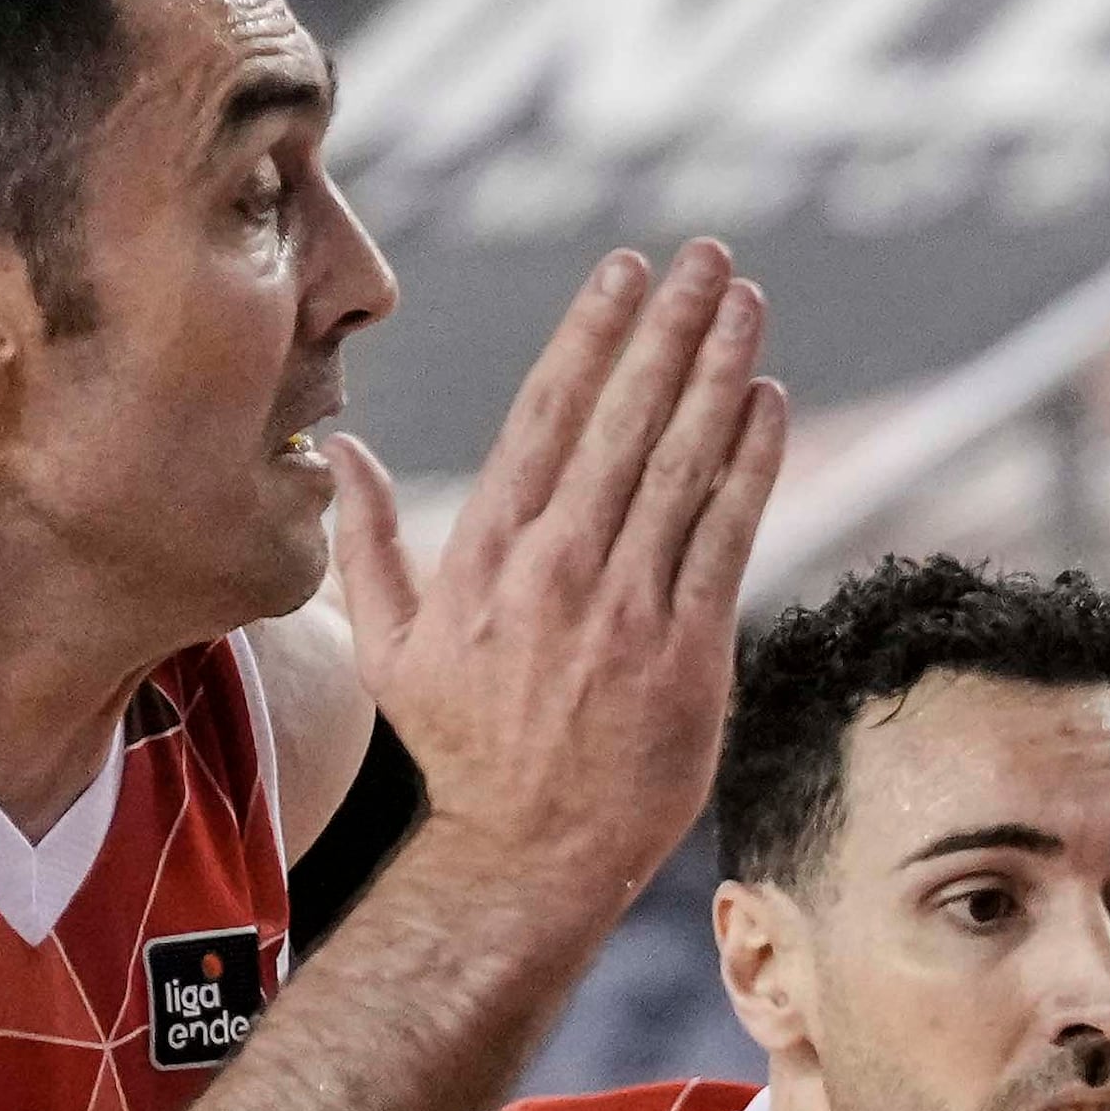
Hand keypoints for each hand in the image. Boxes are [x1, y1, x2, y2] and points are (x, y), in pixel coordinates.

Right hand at [324, 242, 787, 931]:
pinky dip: (750, 461)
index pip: (546, 413)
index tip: (627, 271)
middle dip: (670, 325)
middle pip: (622, 417)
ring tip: (746, 301)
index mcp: (486, 555)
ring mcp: (625, 606)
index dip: (593, 332)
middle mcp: (557, 566)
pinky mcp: (689, 650)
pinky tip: (769, 402)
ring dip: (719, 370)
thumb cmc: (463, 752)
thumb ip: (364, 541)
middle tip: (706, 255)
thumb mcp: (388, 648)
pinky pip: (726, 534)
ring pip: (681, 461)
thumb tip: (340, 452)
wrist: (529, 855)